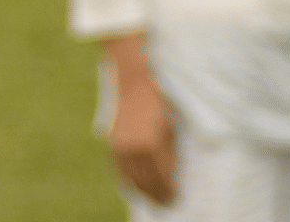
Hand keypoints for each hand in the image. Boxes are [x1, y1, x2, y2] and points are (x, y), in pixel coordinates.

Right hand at [104, 35, 178, 204]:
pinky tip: (136, 186)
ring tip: (153, 198)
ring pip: (132, 178)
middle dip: (157, 194)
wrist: (134, 85)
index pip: (161, 177)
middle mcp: (134, 148)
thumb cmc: (157, 105)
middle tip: (167, 203)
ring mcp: (121, 147)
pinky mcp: (113, 144)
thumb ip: (170, 155)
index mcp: (152, 144)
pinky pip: (120, 170)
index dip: (169, 190)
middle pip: (146, 181)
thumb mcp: (169, 130)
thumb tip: (172, 178)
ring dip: (143, 191)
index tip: (177, 198)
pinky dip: (128, 180)